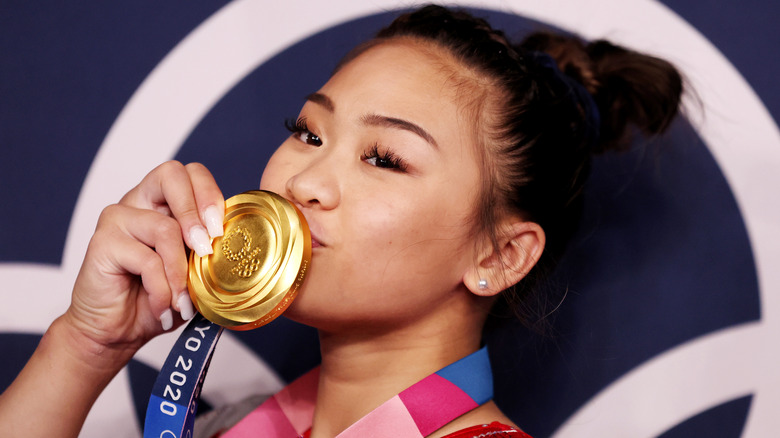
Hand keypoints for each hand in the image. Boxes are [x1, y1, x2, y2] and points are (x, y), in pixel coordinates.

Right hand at [66, 161, 224, 357]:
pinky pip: (146, 259)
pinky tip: (163, 308)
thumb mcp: (193, 272)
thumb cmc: (157, 299)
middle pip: (171, 174)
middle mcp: (138, 201)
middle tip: (206, 250)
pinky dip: (162, 289)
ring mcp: (117, 218)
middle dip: (196, 211)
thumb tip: (238, 245)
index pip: (191, 173)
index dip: (210, 194)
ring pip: (164, 228)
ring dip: (181, 272)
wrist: (117, 331)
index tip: (220, 230)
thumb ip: (210, 251)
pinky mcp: (102, 242)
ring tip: (184, 301)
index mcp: (163, 201)